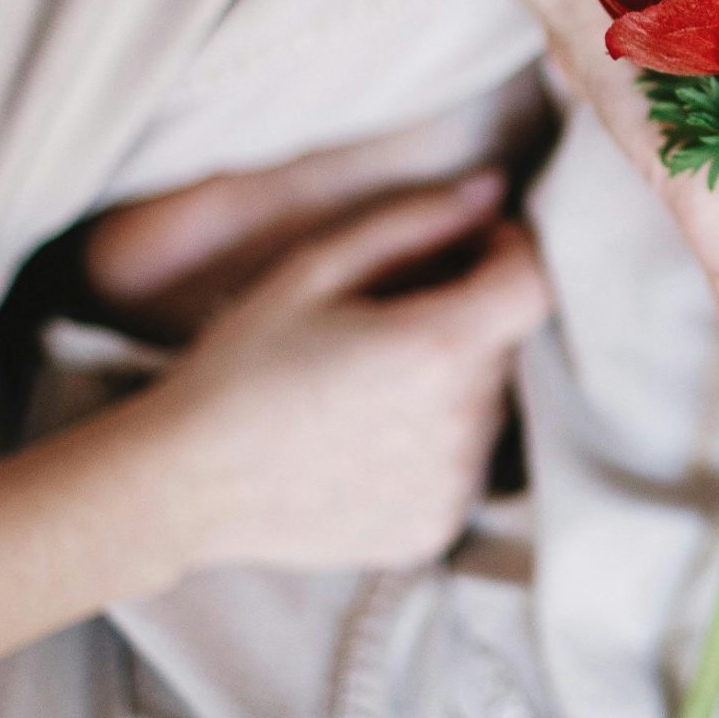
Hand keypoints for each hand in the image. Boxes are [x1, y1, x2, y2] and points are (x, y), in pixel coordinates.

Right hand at [134, 173, 548, 572]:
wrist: (184, 484)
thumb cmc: (241, 364)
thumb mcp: (316, 269)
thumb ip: (415, 221)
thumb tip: (493, 190)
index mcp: (439, 348)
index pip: (534, 284)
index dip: (509, 251)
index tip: (467, 245)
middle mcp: (464, 423)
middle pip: (506, 342)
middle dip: (466, 313)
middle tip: (387, 315)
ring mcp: (455, 484)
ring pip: (487, 403)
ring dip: (451, 380)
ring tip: (365, 383)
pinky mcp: (437, 527)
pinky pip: (461, 463)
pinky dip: (432, 441)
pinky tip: (363, 436)